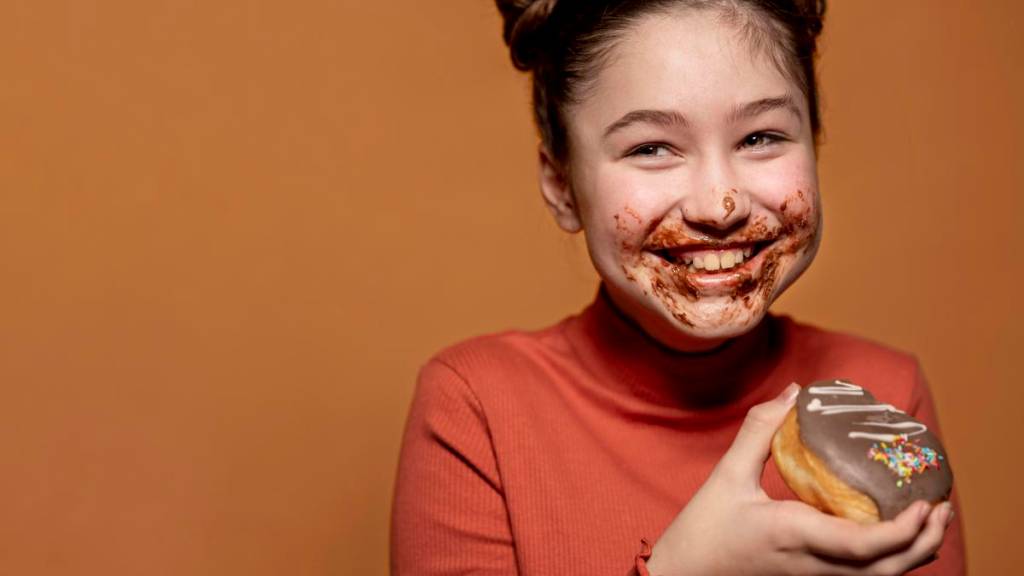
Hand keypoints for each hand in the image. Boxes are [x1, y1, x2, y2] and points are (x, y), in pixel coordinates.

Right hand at [645, 383, 953, 575]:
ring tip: (929, 519)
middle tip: (941, 504)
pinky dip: (890, 561)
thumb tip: (795, 392)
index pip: (864, 546)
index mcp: (794, 535)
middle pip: (888, 570)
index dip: (904, 531)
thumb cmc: (704, 529)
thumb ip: (761, 430)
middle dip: (925, 542)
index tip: (925, 502)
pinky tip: (893, 535)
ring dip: (913, 553)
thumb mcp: (727, 474)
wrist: (683, 575)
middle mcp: (813, 566)